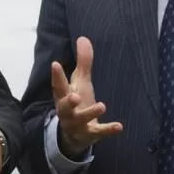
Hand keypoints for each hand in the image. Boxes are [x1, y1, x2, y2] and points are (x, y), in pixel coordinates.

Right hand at [52, 36, 122, 156]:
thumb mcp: (80, 82)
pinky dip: (108, 130)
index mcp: (63, 95)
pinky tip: (119, 126)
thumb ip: (83, 62)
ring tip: (102, 105)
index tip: (55, 64)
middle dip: (69, 102)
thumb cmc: (77, 102)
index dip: (56, 75)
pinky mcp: (90, 134)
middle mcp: (67, 110)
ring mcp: (77, 124)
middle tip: (74, 96)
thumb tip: (83, 38)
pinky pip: (98, 132)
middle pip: (65, 106)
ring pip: (81, 119)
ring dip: (90, 112)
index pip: (59, 85)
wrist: (74, 134)